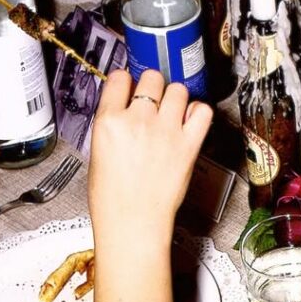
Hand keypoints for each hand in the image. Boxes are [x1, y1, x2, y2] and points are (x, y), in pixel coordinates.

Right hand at [88, 70, 211, 243]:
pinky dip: (199, 111)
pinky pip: (203, 111)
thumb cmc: (112, 198)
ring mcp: (166, 131)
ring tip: (173, 110)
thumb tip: (124, 110)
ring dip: (176, 96)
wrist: (133, 223)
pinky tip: (191, 120)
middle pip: (153, 78)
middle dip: (154, 86)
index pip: (120, 79)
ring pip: (179, 89)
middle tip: (154, 99)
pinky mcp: (189, 144)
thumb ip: (112, 125)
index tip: (131, 86)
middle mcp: (139, 121)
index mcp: (109, 122)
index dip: (127, 81)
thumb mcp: (97, 152)